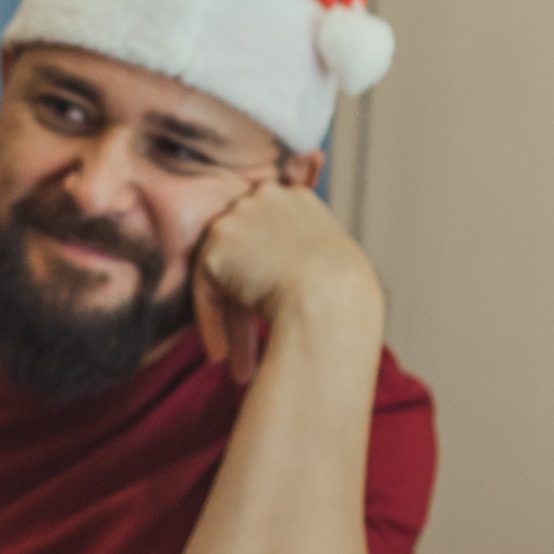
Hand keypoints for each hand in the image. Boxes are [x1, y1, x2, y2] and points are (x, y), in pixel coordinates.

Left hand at [192, 181, 382, 382]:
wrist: (330, 301)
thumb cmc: (347, 295)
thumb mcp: (337, 259)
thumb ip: (310, 254)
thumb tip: (299, 277)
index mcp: (295, 198)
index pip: (268, 226)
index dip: (267, 265)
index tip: (273, 299)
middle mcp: (263, 198)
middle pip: (243, 246)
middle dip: (243, 289)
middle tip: (250, 327)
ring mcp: (235, 220)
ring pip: (222, 271)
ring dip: (227, 314)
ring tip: (231, 356)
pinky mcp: (213, 249)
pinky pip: (206, 293)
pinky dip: (211, 324)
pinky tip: (219, 355)